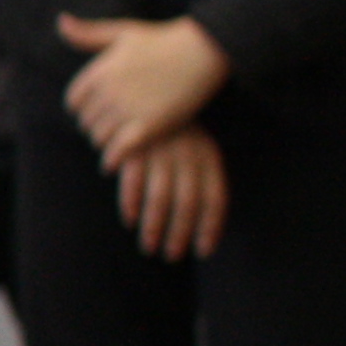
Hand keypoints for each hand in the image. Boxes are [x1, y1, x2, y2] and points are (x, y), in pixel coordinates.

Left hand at [58, 15, 229, 168]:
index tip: (94, 113)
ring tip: (114, 144)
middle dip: (94, 127)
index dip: (82, 110)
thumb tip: (61, 21)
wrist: (204, 50)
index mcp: (99, 71)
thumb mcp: (123, 32)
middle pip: (86, 122)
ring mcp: (128, 110)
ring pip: (100, 137)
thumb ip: (88, 33)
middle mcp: (109, 91)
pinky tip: (113, 164)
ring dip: (105, 143)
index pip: (74, 102)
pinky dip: (112, 159)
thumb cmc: (164, 40)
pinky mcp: (149, 126)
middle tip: (106, 132)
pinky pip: (118, 151)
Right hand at [115, 124, 228, 262]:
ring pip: (160, 198)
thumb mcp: (198, 147)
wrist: (148, 89)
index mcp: (209, 156)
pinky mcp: (134, 148)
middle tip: (172, 256)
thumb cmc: (175, 129)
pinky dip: (131, 204)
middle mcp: (187, 155)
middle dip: (179, 234)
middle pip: (188, 204)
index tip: (203, 251)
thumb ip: (203, 178)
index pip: (215, 199)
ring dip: (154, 227)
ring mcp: (160, 151)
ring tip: (150, 247)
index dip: (211, 228)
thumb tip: (204, 222)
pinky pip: (133, 182)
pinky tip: (130, 220)